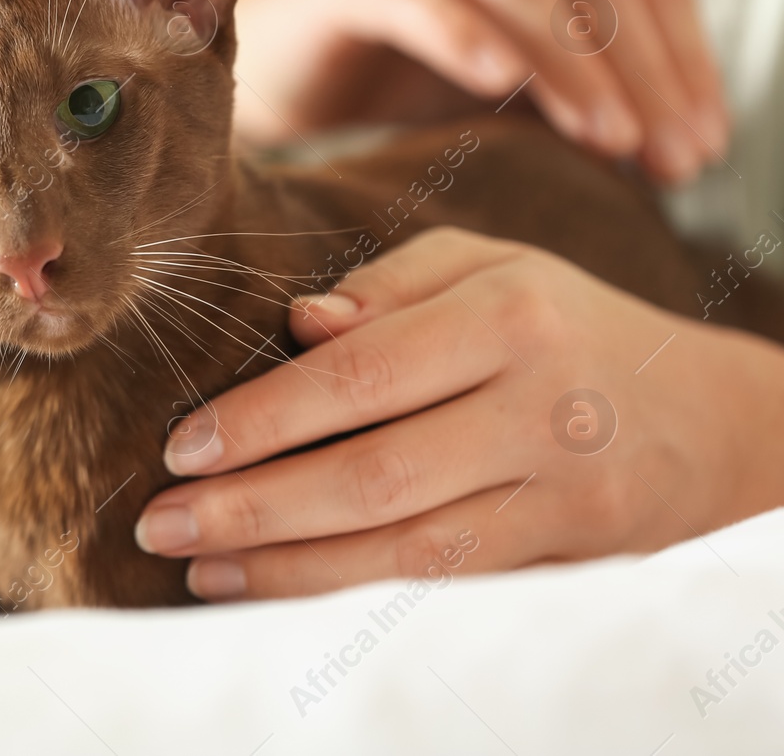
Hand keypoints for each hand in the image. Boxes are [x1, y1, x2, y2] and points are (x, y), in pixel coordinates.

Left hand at [134, 228, 783, 600]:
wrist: (701, 416)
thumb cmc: (557, 322)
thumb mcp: (485, 265)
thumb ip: (388, 286)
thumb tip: (299, 324)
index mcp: (509, 315)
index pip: (360, 376)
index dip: (261, 419)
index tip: (178, 447)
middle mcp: (540, 408)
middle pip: (374, 477)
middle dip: (252, 509)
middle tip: (159, 524)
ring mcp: (561, 494)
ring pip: (409, 553)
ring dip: (290, 570)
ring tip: (200, 570)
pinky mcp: (569, 559)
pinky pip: (447, 592)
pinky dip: (355, 596)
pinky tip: (280, 591)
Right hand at [234, 0, 727, 183]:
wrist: (283, 70)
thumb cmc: (406, 74)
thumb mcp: (517, 74)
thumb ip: (587, 85)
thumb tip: (681, 147)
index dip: (686, 59)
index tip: (703, 145)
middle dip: (644, 69)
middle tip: (670, 155)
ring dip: (573, 64)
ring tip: (607, 139)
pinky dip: (465, 36)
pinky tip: (500, 83)